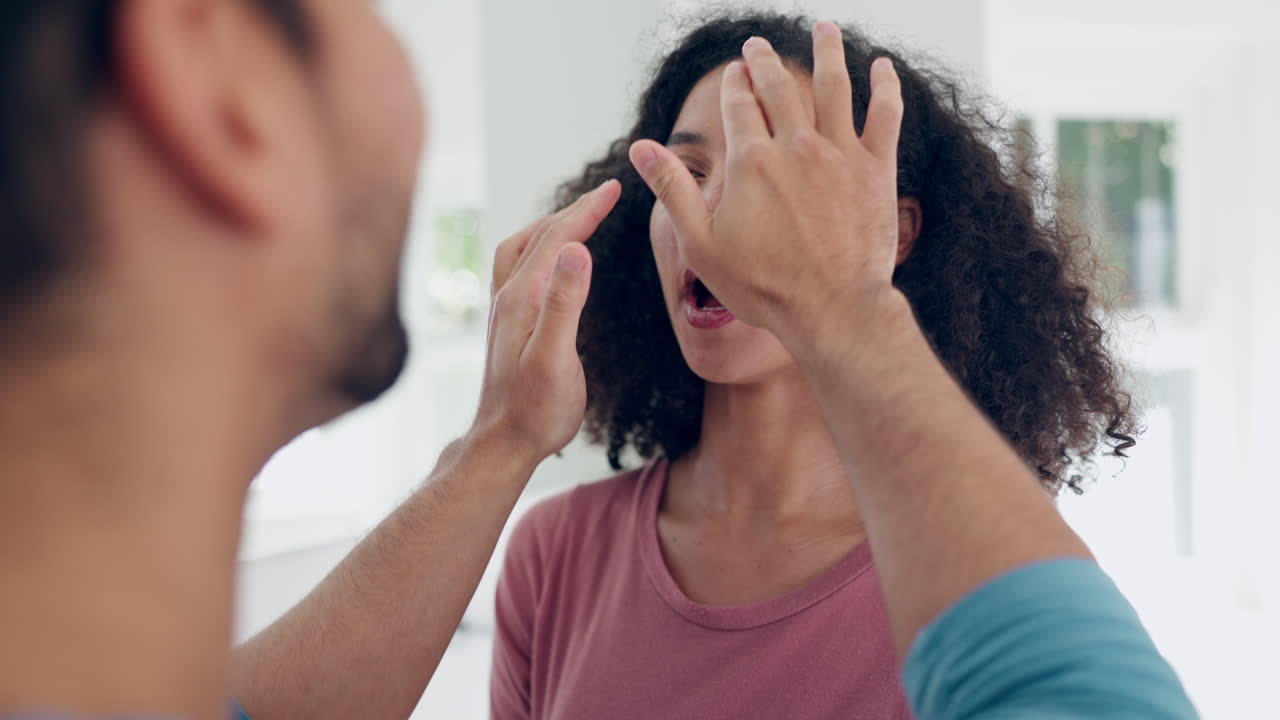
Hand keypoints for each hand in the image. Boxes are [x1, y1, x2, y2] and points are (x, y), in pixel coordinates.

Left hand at [468, 180, 620, 464]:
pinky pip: (522, 268)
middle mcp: (509, 296)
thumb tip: (577, 249)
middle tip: (607, 193)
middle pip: (540, 236)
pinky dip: (541, 248)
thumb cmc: (536, 410)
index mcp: (523, 298)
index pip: (558, 239)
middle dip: (575, 210)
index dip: (588, 211)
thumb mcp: (556, 358)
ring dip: (553, 225)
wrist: (503, 443)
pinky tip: (553, 260)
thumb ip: (565, 303)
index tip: (615, 187)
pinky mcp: (509, 323)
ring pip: (525, 248)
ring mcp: (505, 309)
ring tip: (580, 216)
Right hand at [627, 22, 903, 340]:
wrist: (832, 310)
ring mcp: (839, 154)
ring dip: (827, 52)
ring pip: (833, 85)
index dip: (733, 84)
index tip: (733, 73)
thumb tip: (641, 148)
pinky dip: (885, 86)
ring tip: (823, 28)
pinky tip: (883, 66)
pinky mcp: (876, 169)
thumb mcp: (701, 243)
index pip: (738, 103)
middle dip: (765, 62)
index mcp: (750, 161)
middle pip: (778, 86)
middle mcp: (796, 146)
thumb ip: (672, 189)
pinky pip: (885, 114)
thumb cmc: (763, 286)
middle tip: (758, 47)